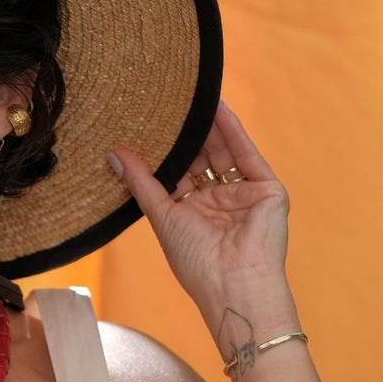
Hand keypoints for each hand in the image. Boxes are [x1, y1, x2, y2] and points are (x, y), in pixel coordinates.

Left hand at [109, 100, 291, 319]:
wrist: (234, 284)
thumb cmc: (195, 261)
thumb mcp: (162, 215)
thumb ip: (142, 182)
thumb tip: (115, 154)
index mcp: (194, 213)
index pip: (179, 174)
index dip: (166, 152)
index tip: (147, 125)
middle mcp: (220, 203)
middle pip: (202, 160)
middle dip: (188, 136)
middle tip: (168, 105)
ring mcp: (245, 195)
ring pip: (224, 153)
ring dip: (209, 127)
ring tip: (191, 97)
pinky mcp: (267, 190)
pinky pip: (248, 154)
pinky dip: (233, 131)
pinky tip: (218, 108)